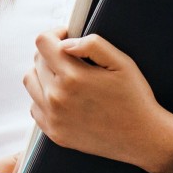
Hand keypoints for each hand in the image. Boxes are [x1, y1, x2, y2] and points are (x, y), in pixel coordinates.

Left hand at [25, 30, 172, 172]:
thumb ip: (92, 45)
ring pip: (31, 82)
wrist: (142, 138)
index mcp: (73, 77)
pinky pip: (35, 106)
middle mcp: (57, 98)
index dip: (55, 34)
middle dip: (53, 54)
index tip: (67, 37)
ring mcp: (53, 117)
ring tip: (66, 77)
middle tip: (74, 59)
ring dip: (44, 74)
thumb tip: (65, 42)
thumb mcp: (122, 63)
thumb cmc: (135, 98)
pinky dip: (44, 98)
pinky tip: (65, 97)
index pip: (43, 43)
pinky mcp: (54, 132)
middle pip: (37, 61)